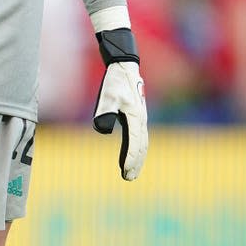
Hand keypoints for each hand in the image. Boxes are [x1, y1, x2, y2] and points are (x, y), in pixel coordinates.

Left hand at [93, 60, 146, 180]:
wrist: (124, 67)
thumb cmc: (115, 81)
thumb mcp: (107, 95)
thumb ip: (105, 111)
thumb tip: (103, 130)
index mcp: (135, 117)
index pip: (134, 143)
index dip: (129, 159)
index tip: (125, 172)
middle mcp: (141, 120)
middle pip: (141, 147)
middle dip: (135, 163)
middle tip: (128, 178)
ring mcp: (140, 118)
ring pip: (142, 143)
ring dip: (137, 158)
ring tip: (130, 172)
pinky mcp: (137, 116)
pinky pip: (139, 137)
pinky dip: (136, 148)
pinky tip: (128, 154)